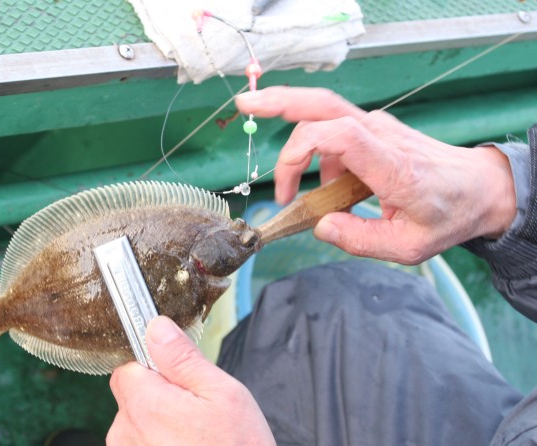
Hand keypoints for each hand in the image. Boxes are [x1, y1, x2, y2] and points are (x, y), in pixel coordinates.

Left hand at [107, 316, 275, 445]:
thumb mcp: (223, 394)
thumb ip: (183, 358)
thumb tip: (156, 327)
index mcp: (144, 404)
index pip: (128, 369)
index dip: (155, 369)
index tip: (180, 380)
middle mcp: (125, 434)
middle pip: (133, 398)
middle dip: (160, 398)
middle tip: (197, 411)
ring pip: (138, 425)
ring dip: (161, 425)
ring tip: (196, 437)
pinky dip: (162, 445)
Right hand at [236, 86, 516, 263]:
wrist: (480, 188)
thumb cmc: (447, 216)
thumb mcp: (408, 247)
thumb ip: (360, 240)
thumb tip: (319, 227)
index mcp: (392, 166)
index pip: (338, 135)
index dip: (299, 154)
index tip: (287, 194)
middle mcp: (381, 136)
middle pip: (323, 104)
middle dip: (279, 102)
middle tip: (244, 104)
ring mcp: (377, 127)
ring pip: (323, 112)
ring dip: (295, 144)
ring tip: (293, 191)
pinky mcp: (373, 130)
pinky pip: (334, 132)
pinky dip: (316, 155)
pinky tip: (324, 185)